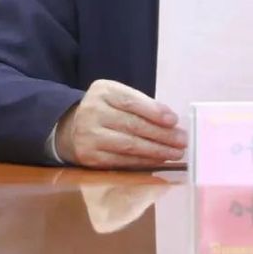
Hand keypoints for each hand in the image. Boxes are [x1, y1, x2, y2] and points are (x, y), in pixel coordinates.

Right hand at [55, 79, 186, 168]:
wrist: (70, 128)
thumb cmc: (105, 110)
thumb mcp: (117, 96)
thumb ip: (141, 104)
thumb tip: (171, 121)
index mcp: (103, 91)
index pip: (131, 101)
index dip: (154, 111)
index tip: (174, 120)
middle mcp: (92, 111)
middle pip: (132, 125)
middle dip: (161, 135)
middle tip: (182, 141)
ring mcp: (89, 136)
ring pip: (128, 145)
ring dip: (156, 151)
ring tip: (175, 153)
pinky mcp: (89, 157)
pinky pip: (121, 161)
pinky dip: (143, 162)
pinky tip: (158, 161)